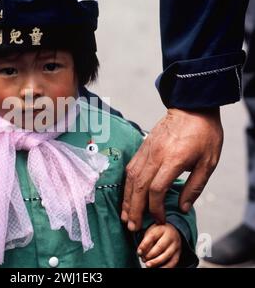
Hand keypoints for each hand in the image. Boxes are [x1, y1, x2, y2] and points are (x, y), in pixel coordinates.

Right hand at [121, 107, 222, 230]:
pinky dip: (126, 185)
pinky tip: (126, 195)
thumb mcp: (209, 162)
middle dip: (134, 209)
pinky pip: (130, 169)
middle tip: (132, 226)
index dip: (155, 208)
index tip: (160, 219)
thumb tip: (182, 208)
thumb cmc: (204, 134)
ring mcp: (146, 151)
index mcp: (173, 160)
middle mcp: (155, 156)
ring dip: (126, 199)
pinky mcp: (142, 148)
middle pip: (138, 187)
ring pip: (130, 179)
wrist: (191, 107)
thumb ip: (195, 187)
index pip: (157, 190)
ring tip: (125, 215)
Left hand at [137, 223, 181, 267]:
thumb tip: (141, 253)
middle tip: (143, 259)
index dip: (144, 245)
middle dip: (150, 254)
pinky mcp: (178, 253)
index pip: (152, 236)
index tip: (139, 252)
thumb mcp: (151, 232)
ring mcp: (175, 245)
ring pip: (166, 255)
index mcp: (161, 229)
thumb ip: (146, 241)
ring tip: (148, 265)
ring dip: (156, 262)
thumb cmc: (158, 233)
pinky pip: (172, 262)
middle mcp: (170, 236)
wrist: (172, 232)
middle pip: (160, 247)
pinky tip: (157, 268)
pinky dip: (164, 267)